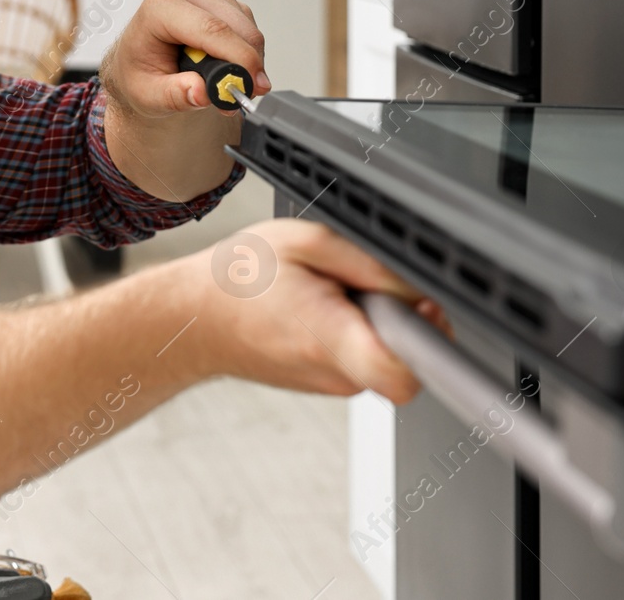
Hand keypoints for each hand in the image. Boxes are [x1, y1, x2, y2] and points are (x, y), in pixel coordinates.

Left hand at [101, 0, 268, 117]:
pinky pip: (250, 30)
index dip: (238, 57)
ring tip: (226, 87)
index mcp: (160, 8)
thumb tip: (200, 92)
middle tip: (242, 97)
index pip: (211, 28)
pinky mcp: (225, 3)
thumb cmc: (139, 74)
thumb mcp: (147, 95)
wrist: (140, 66)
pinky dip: (247, 55)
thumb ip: (173, 95)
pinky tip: (228, 71)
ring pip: (248, 29)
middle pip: (236, 27)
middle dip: (247, 64)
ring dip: (248, 62)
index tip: (252, 85)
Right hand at [175, 218, 448, 402]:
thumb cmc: (239, 278)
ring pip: (384, 355)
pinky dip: (353, 332)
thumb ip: (372, 266)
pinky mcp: (325, 383)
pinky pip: (361, 357)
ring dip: (373, 323)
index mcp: (329, 335)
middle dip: (400, 318)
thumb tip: (418, 291)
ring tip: (329, 294)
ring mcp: (330, 384)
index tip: (421, 308)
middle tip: (363, 286)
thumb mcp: (307, 240)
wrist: (193, 317)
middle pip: (406, 359)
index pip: (406, 376)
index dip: (429, 341)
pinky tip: (319, 309)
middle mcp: (334, 372)